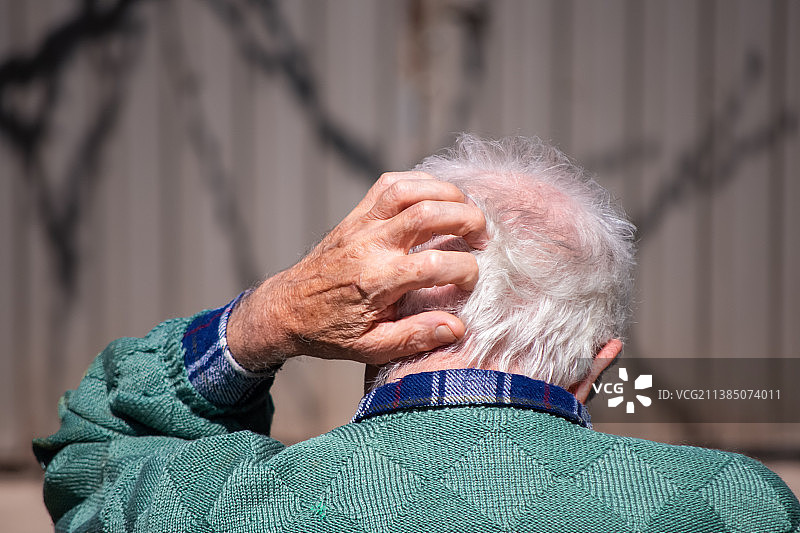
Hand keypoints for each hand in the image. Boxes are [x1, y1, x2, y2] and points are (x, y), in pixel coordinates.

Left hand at [227, 171, 485, 370]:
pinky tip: (436, 196)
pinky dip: (418, 182)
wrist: (286, 309)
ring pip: (409, 190)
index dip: (464, 270)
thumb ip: (414, 337)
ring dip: (446, 193)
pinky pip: (388, 184)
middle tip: (483, 237)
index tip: (471, 280)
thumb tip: (456, 327)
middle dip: (467, 219)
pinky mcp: (355, 216)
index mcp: (376, 281)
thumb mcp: (370, 348)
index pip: (433, 264)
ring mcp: (361, 225)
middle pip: (427, 214)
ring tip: (466, 210)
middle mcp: (370, 246)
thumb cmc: (329, 331)